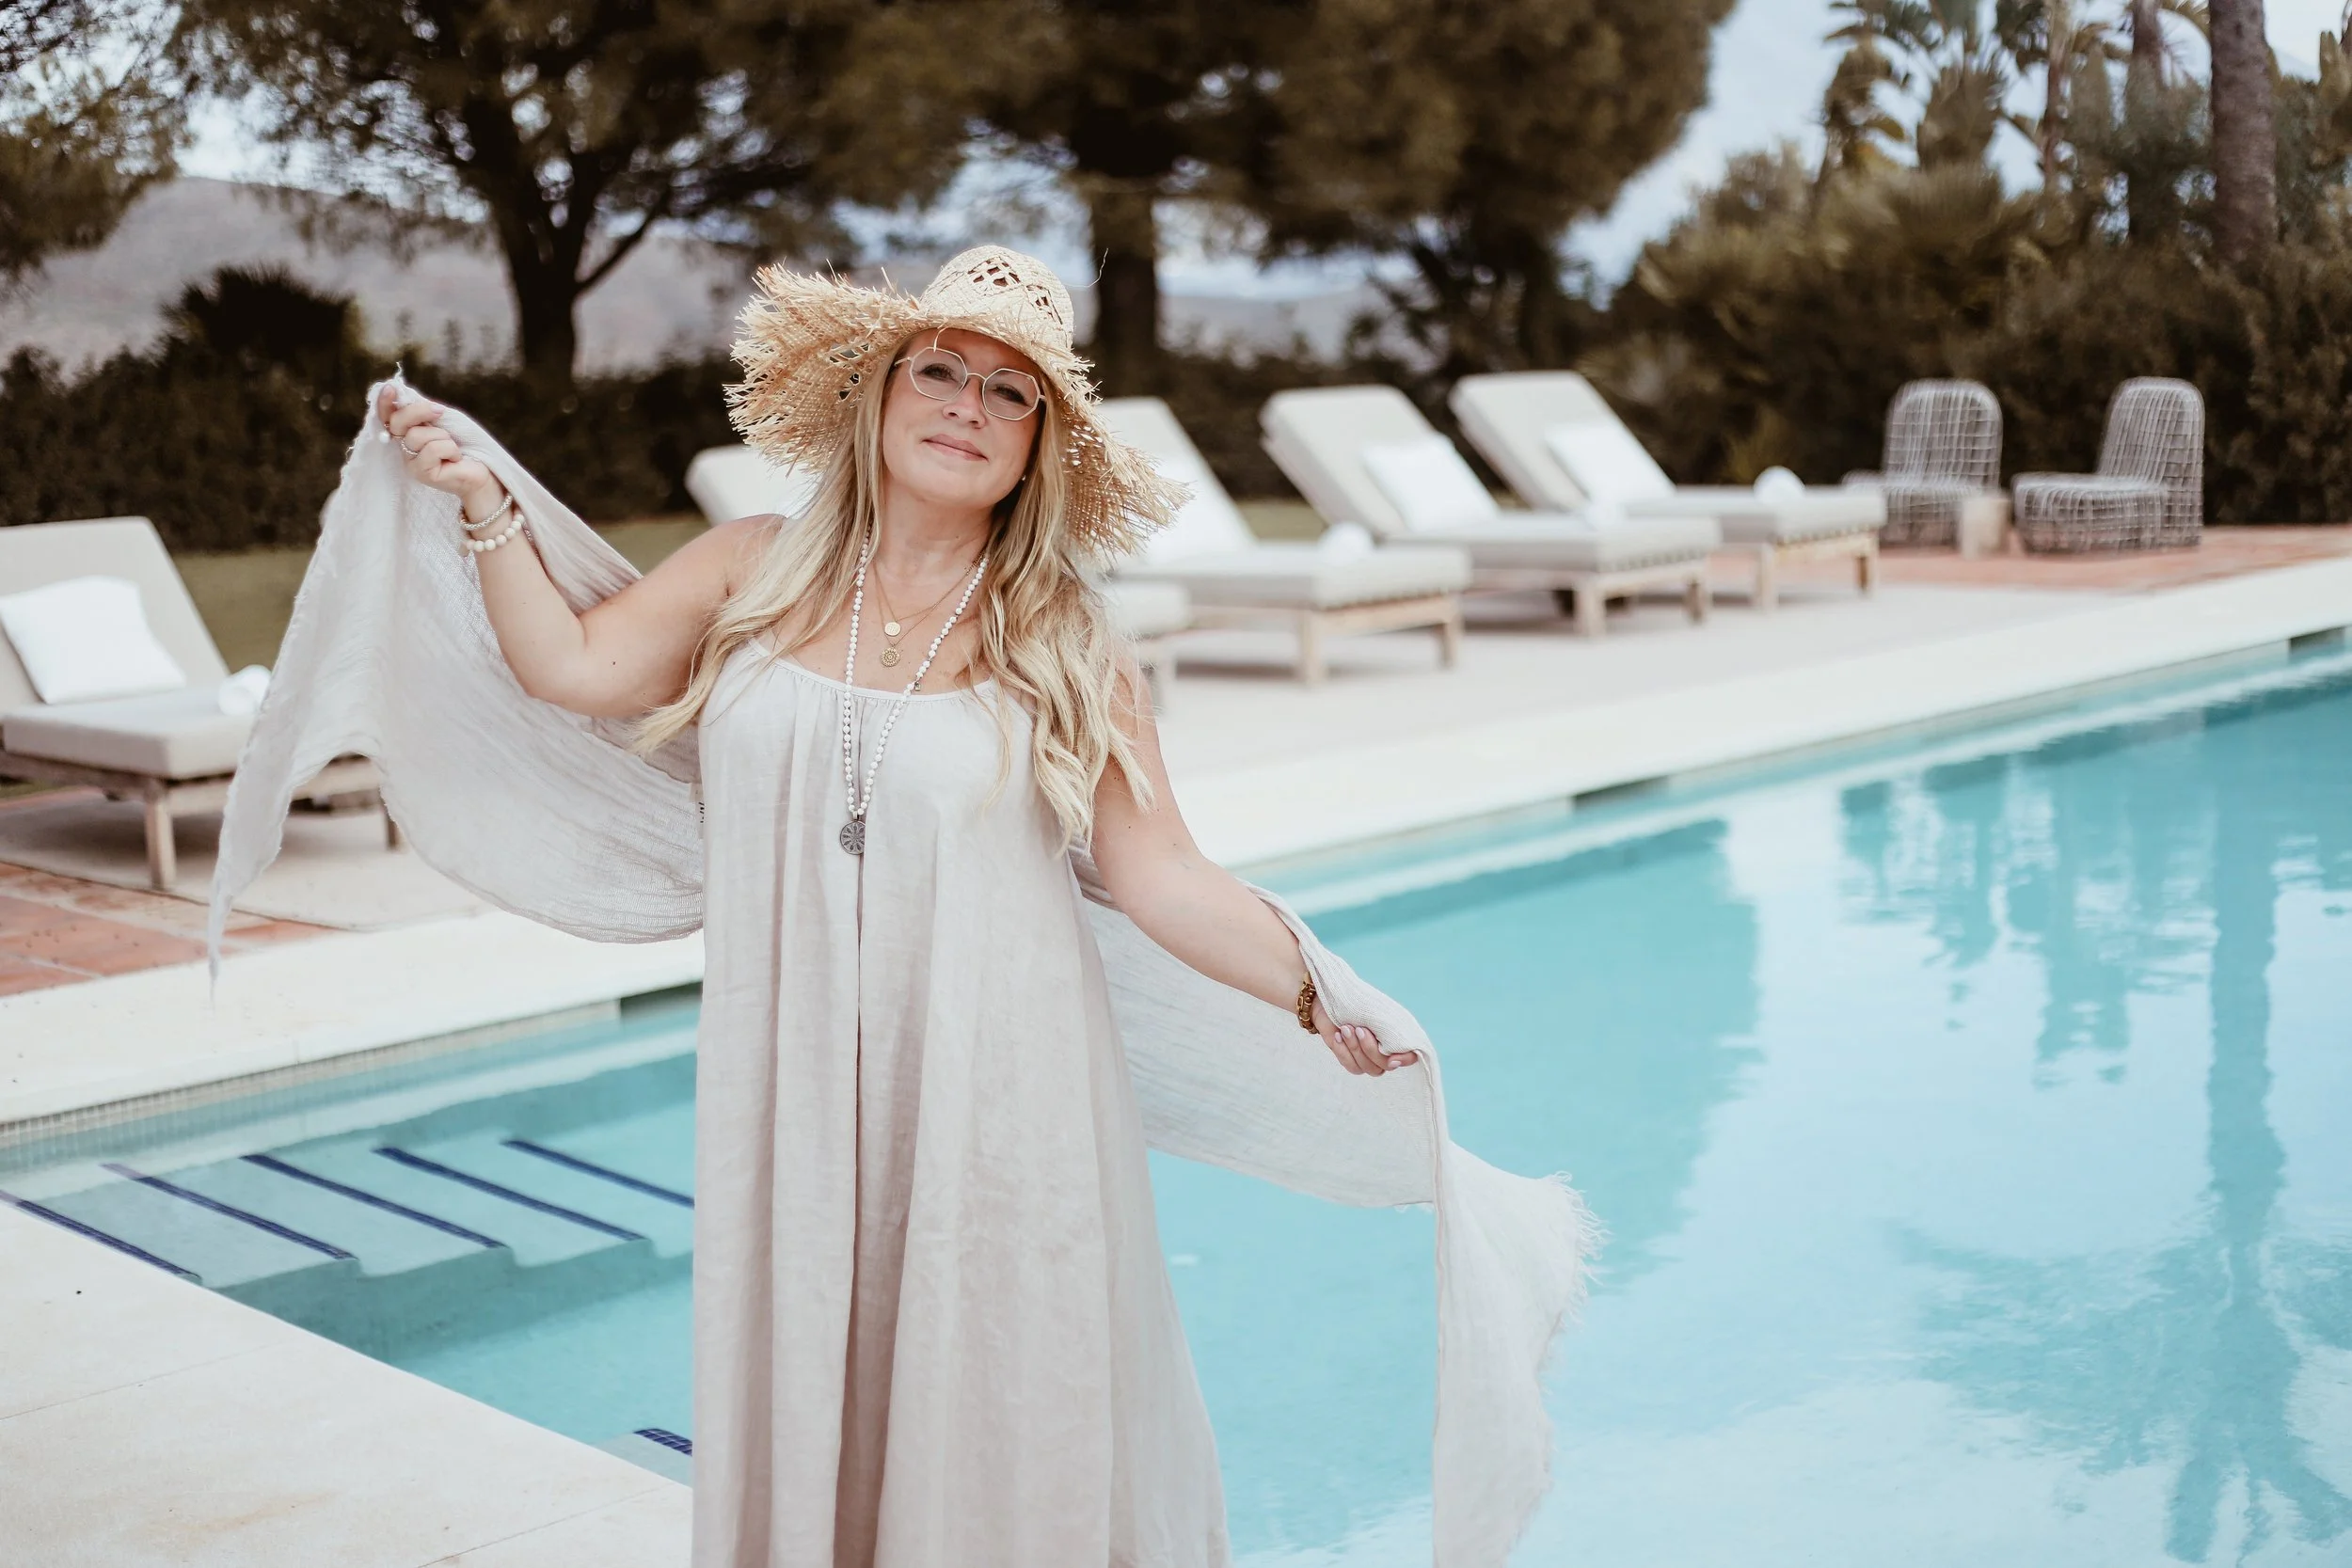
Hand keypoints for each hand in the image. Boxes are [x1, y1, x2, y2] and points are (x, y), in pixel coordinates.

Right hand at [379, 385, 503, 519]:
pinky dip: (450, 449)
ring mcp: (411, 463)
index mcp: (407, 434)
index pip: (387, 417)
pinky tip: (455, 459)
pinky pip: (433, 449)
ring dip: (442, 435)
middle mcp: (404, 448)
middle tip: (440, 410)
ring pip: (416, 435)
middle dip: (418, 411)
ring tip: (451, 446)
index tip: (390, 387)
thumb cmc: (462, 444)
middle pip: (397, 423)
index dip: (384, 403)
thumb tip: (409, 396)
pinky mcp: (422, 474)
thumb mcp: (442, 423)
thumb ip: (424, 413)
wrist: (482, 472)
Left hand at [1313, 996, 1417, 1076]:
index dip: (1405, 1060)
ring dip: (1354, 1048)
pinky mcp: (1352, 1060)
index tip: (1392, 1057)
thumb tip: (1394, 1047)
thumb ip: (1388, 1027)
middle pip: (1384, 1066)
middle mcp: (1385, 1049)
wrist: (1328, 999)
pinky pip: (1352, 1067)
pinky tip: (1338, 1036)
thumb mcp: (1374, 1009)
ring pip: (1367, 1068)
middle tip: (1359, 1028)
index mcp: (1396, 1035)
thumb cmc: (1354, 1000)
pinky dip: (1343, 1052)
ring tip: (1345, 1028)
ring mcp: (1368, 1057)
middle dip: (1369, 1048)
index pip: (1411, 1056)